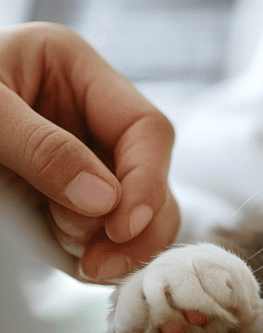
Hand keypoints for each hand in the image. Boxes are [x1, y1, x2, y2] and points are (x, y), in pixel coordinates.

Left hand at [0, 22, 178, 280]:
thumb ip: (42, 150)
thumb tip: (104, 202)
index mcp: (75, 70)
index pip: (145, 128)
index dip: (145, 178)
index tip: (119, 225)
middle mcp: (87, 114)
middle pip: (150, 170)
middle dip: (137, 220)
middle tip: (104, 262)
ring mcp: (80, 158)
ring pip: (137, 206)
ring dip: (120, 242)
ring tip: (81, 260)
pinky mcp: (64, 199)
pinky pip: (104, 232)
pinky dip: (98, 253)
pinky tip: (73, 258)